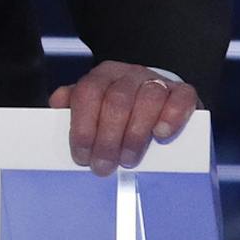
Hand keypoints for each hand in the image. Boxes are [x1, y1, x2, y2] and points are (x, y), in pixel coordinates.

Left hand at [49, 61, 198, 175]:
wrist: (158, 95)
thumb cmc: (121, 107)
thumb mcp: (93, 104)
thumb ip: (74, 105)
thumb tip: (56, 104)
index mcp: (102, 75)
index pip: (87, 94)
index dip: (83, 127)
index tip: (82, 156)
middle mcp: (129, 74)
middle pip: (116, 101)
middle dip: (107, 139)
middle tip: (104, 166)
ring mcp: (157, 80)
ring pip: (147, 100)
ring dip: (135, 134)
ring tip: (127, 159)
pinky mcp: (183, 92)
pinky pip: (180, 99)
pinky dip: (171, 117)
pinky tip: (160, 134)